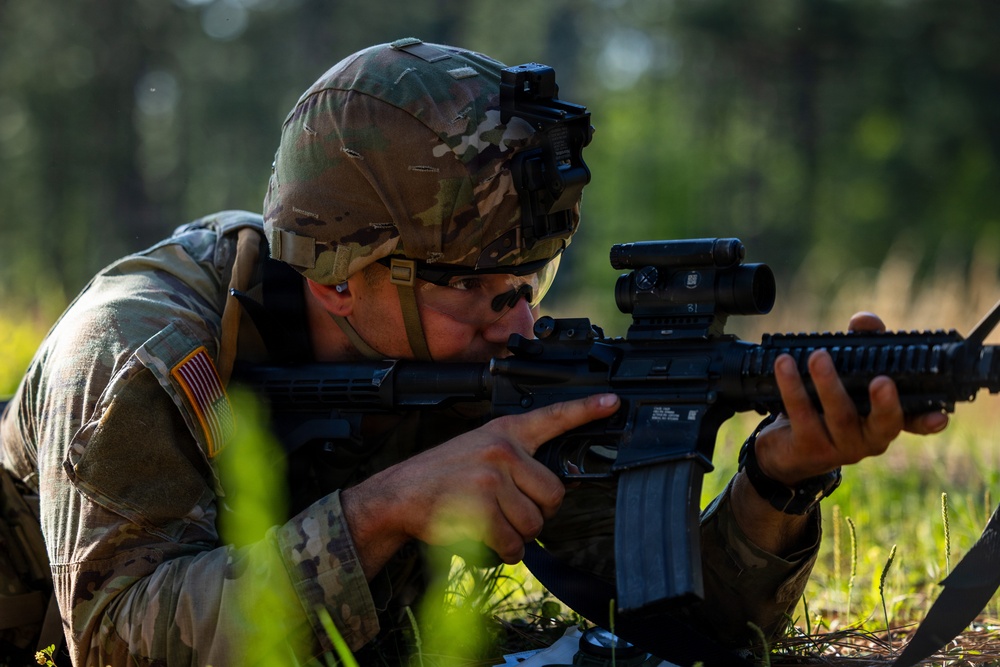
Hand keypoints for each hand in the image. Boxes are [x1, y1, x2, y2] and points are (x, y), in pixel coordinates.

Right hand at [342, 393, 619, 575]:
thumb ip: (515, 460)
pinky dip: (503, 552)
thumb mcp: (478, 450)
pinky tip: (483, 539)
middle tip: (507, 511)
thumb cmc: (442, 477)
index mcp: (504, 432)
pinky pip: (514, 544)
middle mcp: (501, 450)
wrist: (398, 495)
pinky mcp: (481, 508)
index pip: (552, 417)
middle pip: (554, 495)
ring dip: (516, 536)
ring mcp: (492, 478)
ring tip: (488, 522)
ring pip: (535, 524)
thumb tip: (554, 491)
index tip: (612, 402)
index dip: (585, 410)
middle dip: (536, 513)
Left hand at [753, 311, 948, 486]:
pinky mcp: (808, 447)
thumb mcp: (847, 374)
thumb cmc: (824, 404)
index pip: (914, 422)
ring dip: (828, 382)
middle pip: (882, 424)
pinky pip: (801, 414)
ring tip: (818, 356)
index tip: (940, 416)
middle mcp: (868, 438)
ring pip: (839, 415)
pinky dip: (792, 387)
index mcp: (884, 421)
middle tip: (882, 380)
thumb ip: (861, 344)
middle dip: (885, 404)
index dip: (928, 420)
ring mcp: (840, 446)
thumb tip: (866, 320)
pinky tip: (784, 364)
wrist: (787, 447)